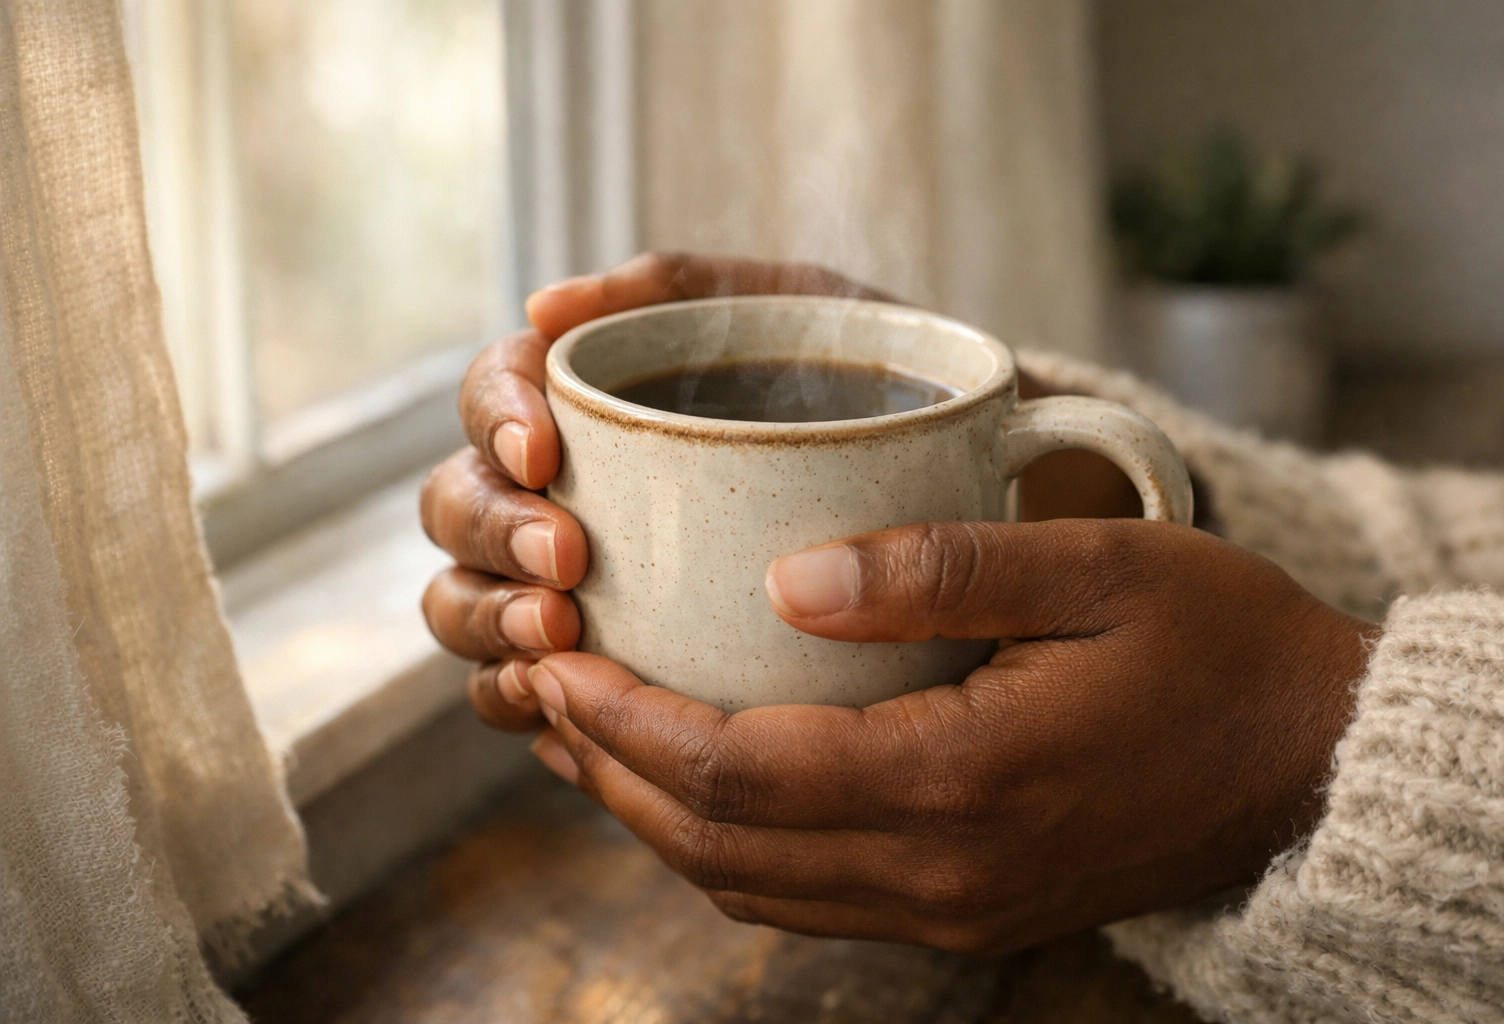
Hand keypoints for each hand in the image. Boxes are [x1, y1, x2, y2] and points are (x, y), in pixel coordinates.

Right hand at [421, 253, 891, 730]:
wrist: (972, 494)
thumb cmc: (878, 387)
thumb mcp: (800, 310)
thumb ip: (688, 285)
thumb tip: (545, 306)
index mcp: (593, 400)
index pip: (493, 394)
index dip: (494, 418)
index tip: (547, 453)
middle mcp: (563, 492)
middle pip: (458, 506)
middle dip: (493, 532)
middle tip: (569, 558)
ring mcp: (569, 583)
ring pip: (465, 600)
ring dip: (490, 619)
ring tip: (562, 632)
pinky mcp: (601, 666)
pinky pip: (518, 690)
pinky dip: (518, 699)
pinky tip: (560, 710)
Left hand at [520, 519, 1374, 950]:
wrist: (1311, 766)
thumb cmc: (1216, 645)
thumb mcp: (1095, 566)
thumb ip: (935, 570)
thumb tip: (780, 573)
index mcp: (965, 780)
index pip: (738, 769)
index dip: (625, 717)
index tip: (558, 652)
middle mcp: (943, 870)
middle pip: (715, 845)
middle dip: (607, 766)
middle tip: (542, 683)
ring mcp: (952, 908)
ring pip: (745, 886)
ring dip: (650, 812)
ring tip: (587, 727)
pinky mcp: (964, 911)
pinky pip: (801, 898)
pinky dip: (722, 843)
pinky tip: (693, 779)